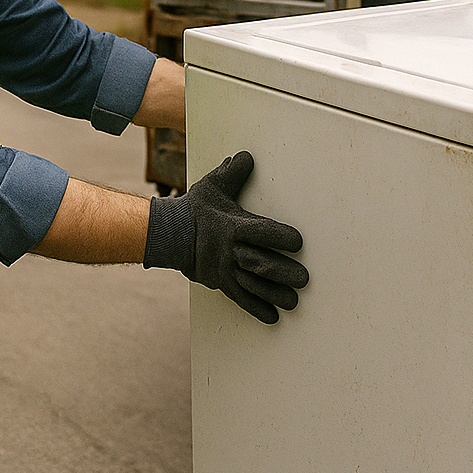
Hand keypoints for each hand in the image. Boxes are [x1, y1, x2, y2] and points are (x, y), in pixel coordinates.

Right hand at [144, 151, 307, 323]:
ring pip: (252, 285)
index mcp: (232, 225)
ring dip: (274, 294)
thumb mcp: (213, 185)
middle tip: (304, 279)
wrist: (168, 235)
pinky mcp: (221, 283)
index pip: (260, 231)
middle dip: (282, 272)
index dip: (279, 236)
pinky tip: (273, 317)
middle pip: (259, 263)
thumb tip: (246, 156)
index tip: (298, 242)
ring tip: (294, 301)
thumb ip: (233, 172)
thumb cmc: (196, 208)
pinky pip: (240, 299)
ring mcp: (225, 269)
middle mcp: (230, 250)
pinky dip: (256, 309)